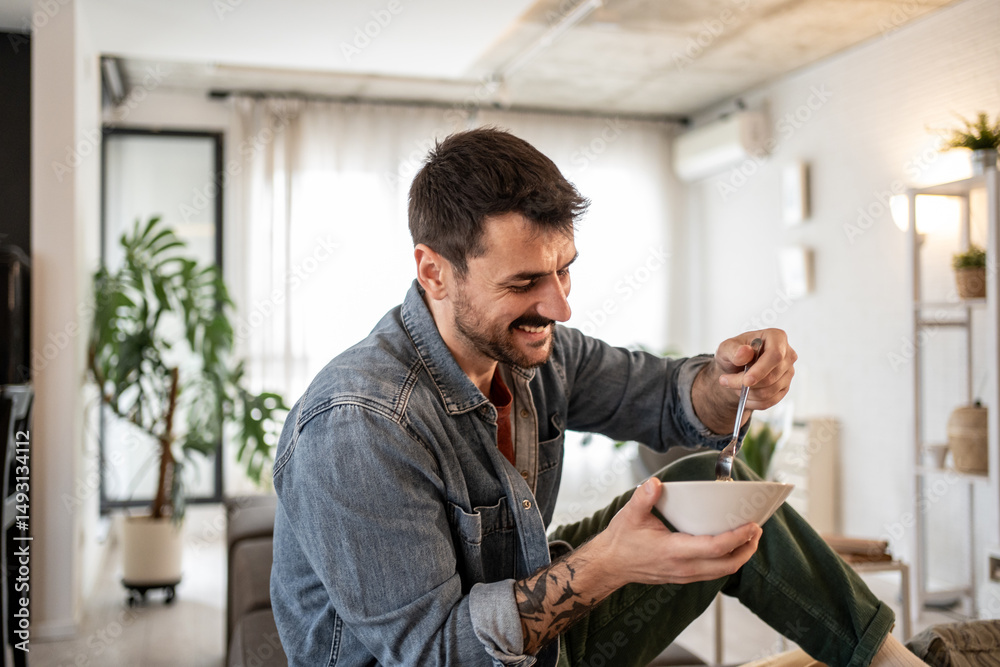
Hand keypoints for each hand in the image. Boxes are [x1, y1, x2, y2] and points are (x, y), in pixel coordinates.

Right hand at [594, 477, 761, 586]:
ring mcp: (684, 575)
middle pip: (727, 565)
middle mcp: (683, 567)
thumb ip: (644, 498)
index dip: (737, 537)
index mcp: (673, 551)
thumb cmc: (621, 540)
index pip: (715, 548)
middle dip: (747, 548)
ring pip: (722, 571)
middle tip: (757, 530)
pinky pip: (713, 572)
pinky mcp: (684, 576)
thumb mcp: (630, 515)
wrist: (610, 564)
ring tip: (750, 538)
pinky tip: (730, 547)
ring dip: (740, 556)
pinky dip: (727, 561)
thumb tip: (655, 483)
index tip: (752, 525)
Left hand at [692, 329, 796, 432]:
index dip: (761, 370)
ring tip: (732, 384)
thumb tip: (745, 352)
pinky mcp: (784, 388)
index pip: (775, 355)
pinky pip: (770, 401)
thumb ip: (733, 349)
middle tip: (725, 381)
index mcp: (776, 337)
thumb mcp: (726, 347)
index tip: (745, 380)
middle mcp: (787, 355)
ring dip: (747, 393)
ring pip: (770, 391)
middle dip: (746, 384)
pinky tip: (742, 394)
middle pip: (772, 376)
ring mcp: (788, 373)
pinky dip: (752, 401)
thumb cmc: (733, 353)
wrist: (735, 368)